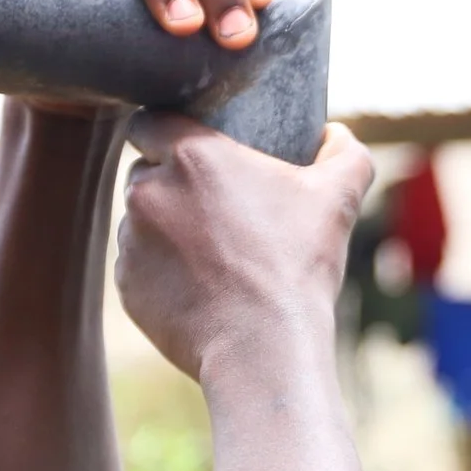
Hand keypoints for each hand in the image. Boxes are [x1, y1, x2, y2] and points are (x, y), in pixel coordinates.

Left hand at [116, 115, 375, 380]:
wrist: (265, 348)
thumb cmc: (298, 268)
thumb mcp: (338, 199)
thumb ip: (344, 153)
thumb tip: (335, 134)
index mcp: (191, 156)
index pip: (150, 121)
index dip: (168, 134)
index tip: (196, 156)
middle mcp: (148, 191)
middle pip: (145, 173)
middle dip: (172, 186)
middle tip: (217, 213)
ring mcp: (131, 241)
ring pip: (140, 223)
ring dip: (166, 231)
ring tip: (214, 259)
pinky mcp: (127, 286)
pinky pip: (138, 268)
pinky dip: (161, 275)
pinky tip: (202, 291)